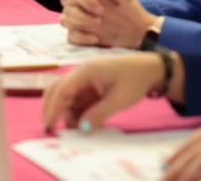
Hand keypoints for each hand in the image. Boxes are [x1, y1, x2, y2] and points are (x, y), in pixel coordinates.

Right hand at [41, 54, 166, 132]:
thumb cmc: (135, 80)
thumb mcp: (118, 100)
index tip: (49, 127)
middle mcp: (81, 74)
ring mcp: (85, 81)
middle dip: (53, 110)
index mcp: (85, 71)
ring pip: (66, 98)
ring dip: (67, 114)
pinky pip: (77, 101)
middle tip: (52, 130)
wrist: (151, 70)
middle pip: (57, 91)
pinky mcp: (90, 88)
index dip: (53, 109)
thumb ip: (98, 114)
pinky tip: (85, 124)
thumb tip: (81, 129)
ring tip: (78, 130)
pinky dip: (77, 113)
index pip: (61, 90)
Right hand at [59, 0, 152, 47]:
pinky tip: (96, 38)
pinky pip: (71, 36)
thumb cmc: (124, 4)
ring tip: (98, 23)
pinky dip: (82, 37)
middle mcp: (75, 0)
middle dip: (86, 1)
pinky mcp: (76, 34)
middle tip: (102, 10)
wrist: (132, 27)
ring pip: (66, 16)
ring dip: (81, 19)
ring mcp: (73, 18)